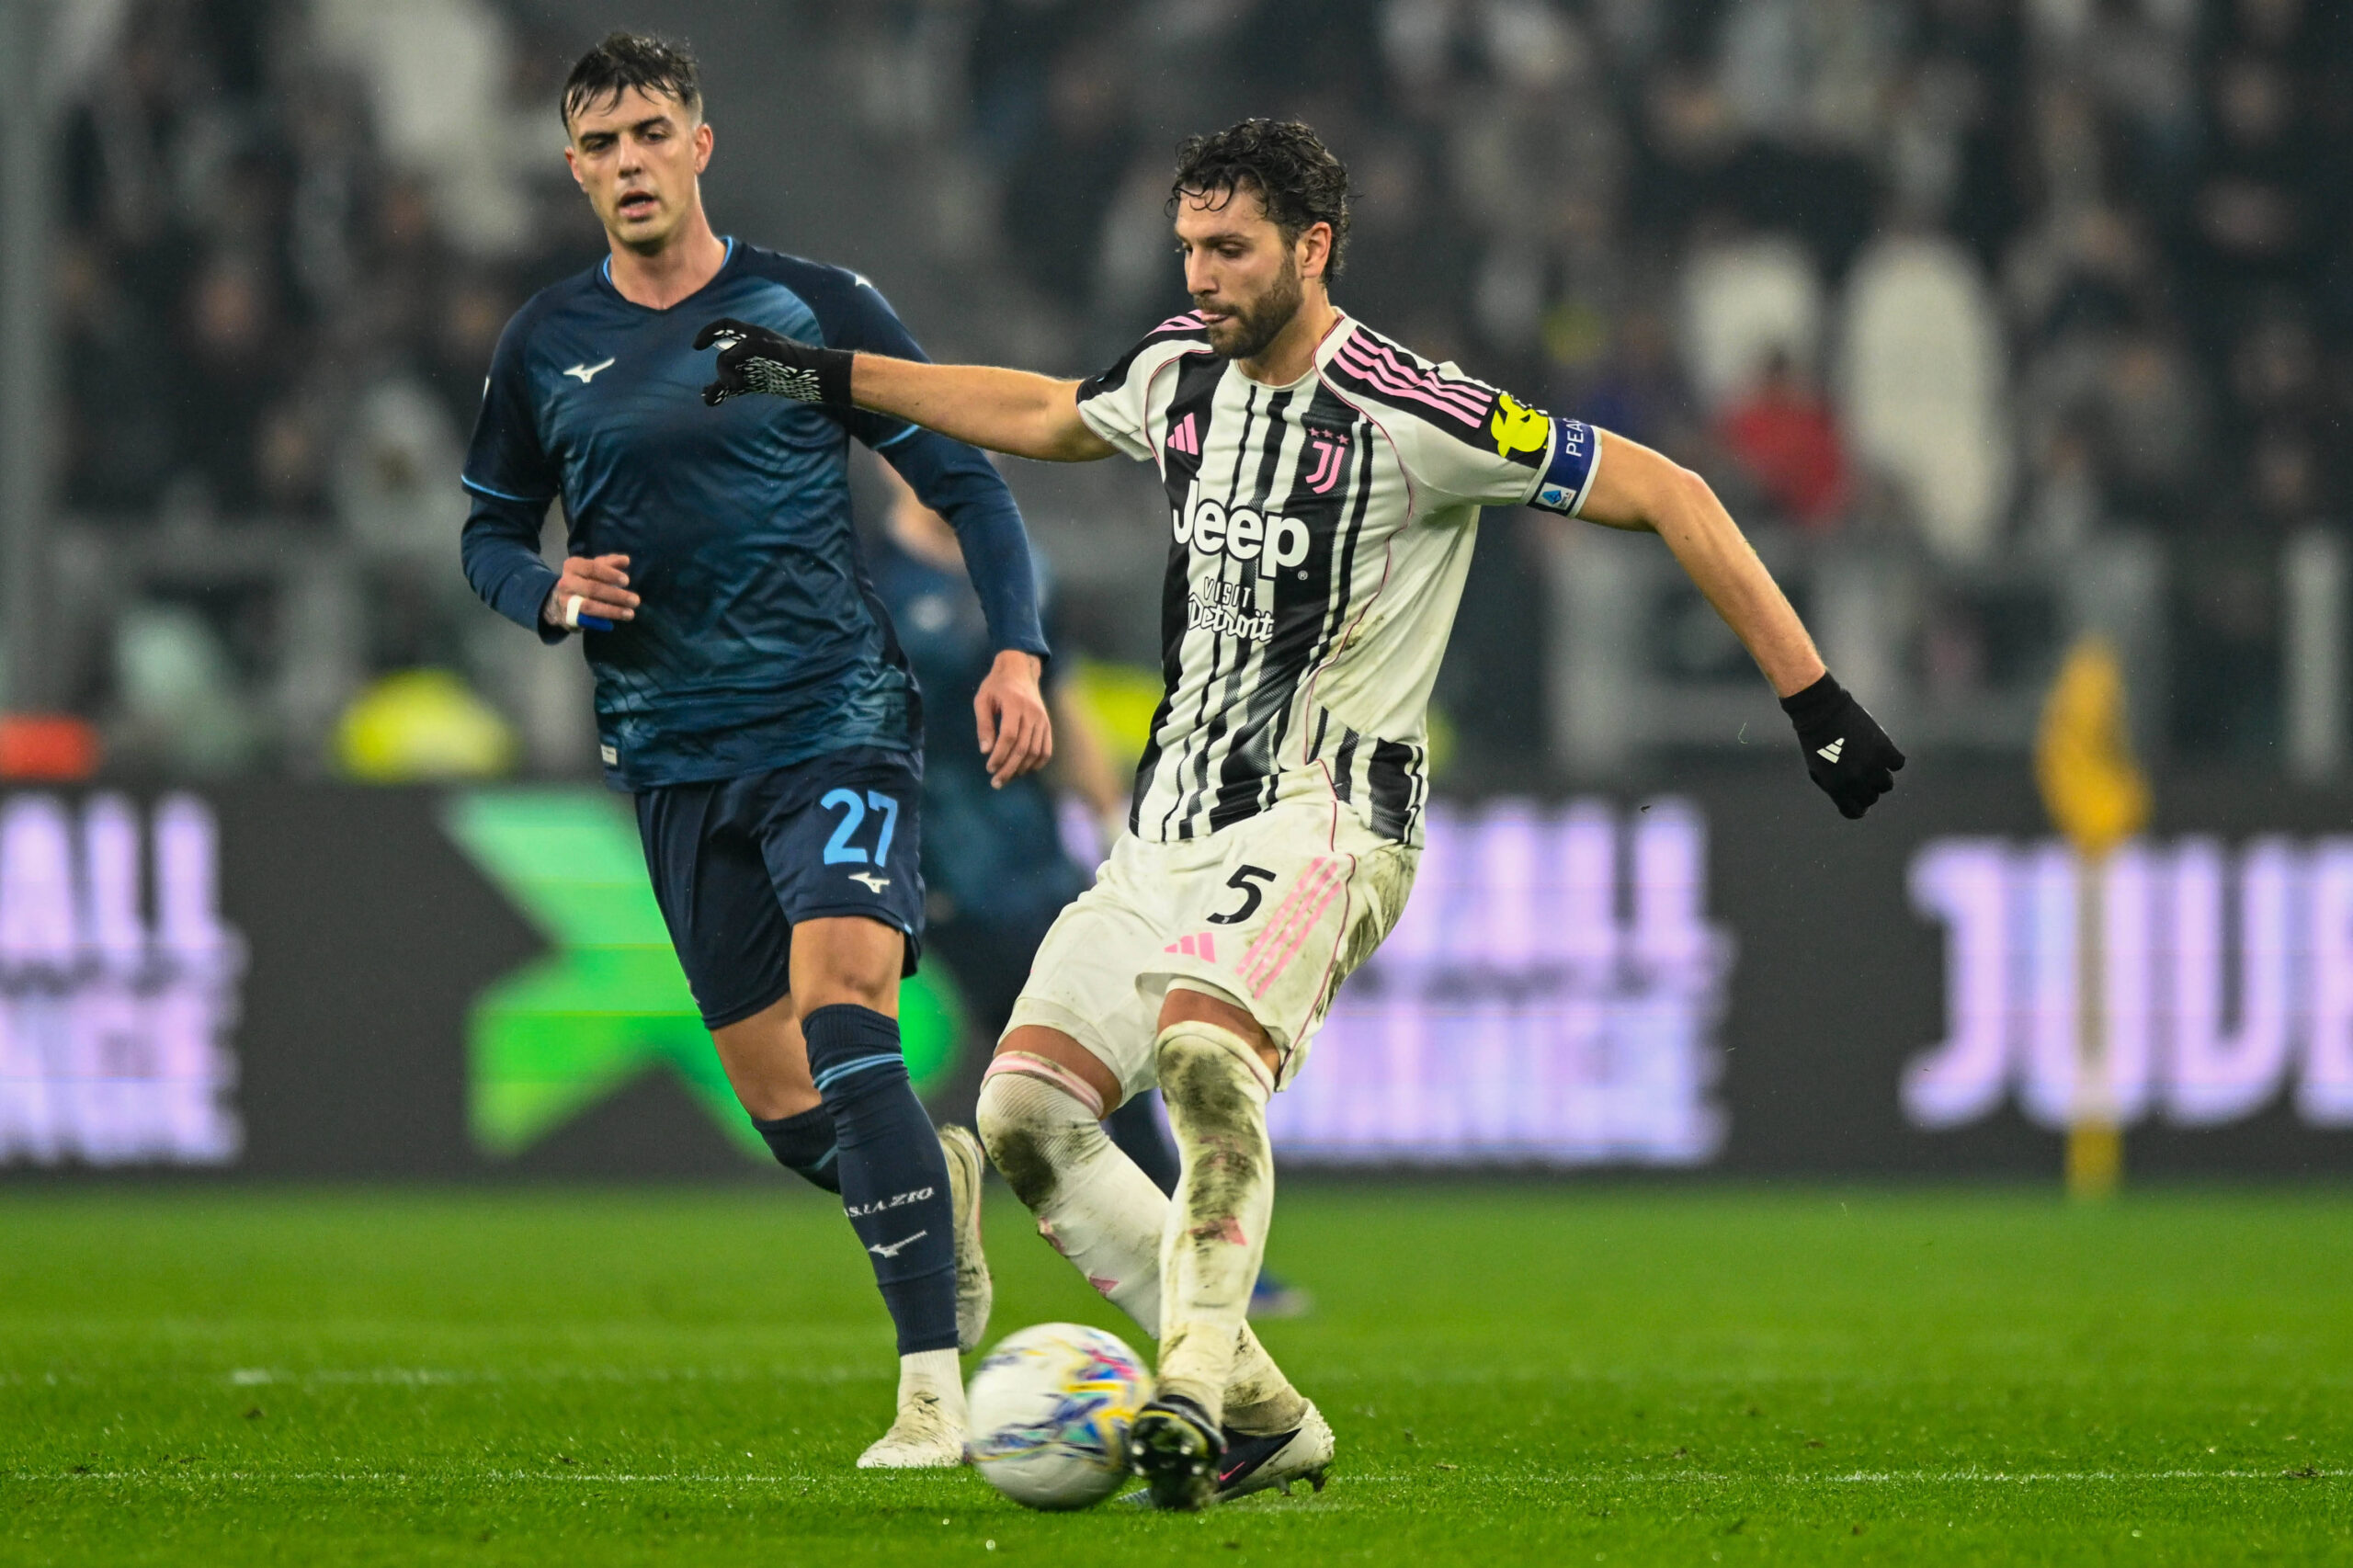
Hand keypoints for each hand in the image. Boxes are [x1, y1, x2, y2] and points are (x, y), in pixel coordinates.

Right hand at [542, 553, 637, 631]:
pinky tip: (614, 623)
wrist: (560, 599)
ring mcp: (564, 600)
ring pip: (588, 606)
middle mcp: (565, 582)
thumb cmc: (583, 579)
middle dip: (616, 595)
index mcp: (572, 566)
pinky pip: (585, 620)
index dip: (610, 574)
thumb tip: (625, 560)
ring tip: (630, 613)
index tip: (626, 581)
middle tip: (635, 600)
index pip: (592, 568)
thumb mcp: (595, 568)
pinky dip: (600, 622)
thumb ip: (610, 563)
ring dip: (611, 610)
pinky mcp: (567, 617)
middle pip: (592, 588)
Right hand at [693, 317, 853, 406]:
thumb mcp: (772, 350)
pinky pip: (735, 386)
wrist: (819, 378)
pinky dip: (722, 392)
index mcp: (755, 335)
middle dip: (724, 371)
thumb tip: (727, 358)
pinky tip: (712, 399)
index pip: (725, 326)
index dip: (709, 333)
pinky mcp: (759, 383)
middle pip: (725, 356)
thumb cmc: (798, 361)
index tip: (696, 347)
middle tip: (737, 385)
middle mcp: (752, 350)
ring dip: (717, 384)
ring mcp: (755, 367)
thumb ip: (747, 349)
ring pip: (727, 373)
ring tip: (710, 397)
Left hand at [974, 649, 1051, 788]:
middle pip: (1023, 748)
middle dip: (1009, 769)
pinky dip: (1037, 763)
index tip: (989, 768)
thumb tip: (985, 751)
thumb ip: (983, 725)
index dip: (999, 755)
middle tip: (996, 782)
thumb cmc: (996, 686)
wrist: (1020, 670)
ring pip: (1035, 751)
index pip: (1009, 736)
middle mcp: (1032, 712)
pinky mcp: (1047, 724)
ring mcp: (1042, 719)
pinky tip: (1024, 771)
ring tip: (1007, 778)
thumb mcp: (982, 699)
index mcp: (1014, 704)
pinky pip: (1046, 749)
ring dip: (1021, 769)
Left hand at [1780, 672, 1903, 818]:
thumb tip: (1856, 803)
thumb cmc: (1816, 741)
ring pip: (1887, 784)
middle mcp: (1856, 781)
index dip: (1857, 807)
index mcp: (1837, 788)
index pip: (1855, 812)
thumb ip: (1835, 788)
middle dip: (1867, 789)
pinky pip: (1898, 764)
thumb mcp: (1818, 770)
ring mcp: (1872, 766)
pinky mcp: (1885, 749)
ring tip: (1869, 761)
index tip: (1858, 800)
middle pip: (1872, 798)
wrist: (1822, 712)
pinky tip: (1881, 750)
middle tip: (1860, 773)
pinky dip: (1892, 759)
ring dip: (1880, 776)